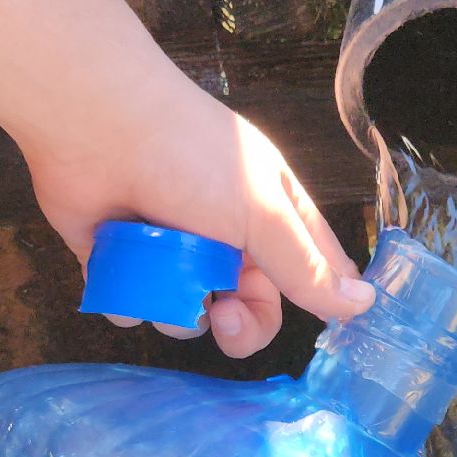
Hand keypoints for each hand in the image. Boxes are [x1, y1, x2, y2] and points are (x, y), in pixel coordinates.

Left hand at [24, 75, 374, 357]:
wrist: (94, 126)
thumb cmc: (188, 155)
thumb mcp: (262, 213)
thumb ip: (306, 268)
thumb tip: (362, 306)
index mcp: (269, 214)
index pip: (309, 272)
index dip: (315, 301)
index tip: (317, 330)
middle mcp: (224, 235)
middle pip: (249, 309)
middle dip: (239, 323)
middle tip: (223, 315)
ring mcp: (172, 249)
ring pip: (187, 315)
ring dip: (175, 306)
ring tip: (161, 272)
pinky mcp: (120, 261)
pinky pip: (133, 306)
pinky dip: (126, 295)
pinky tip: (119, 263)